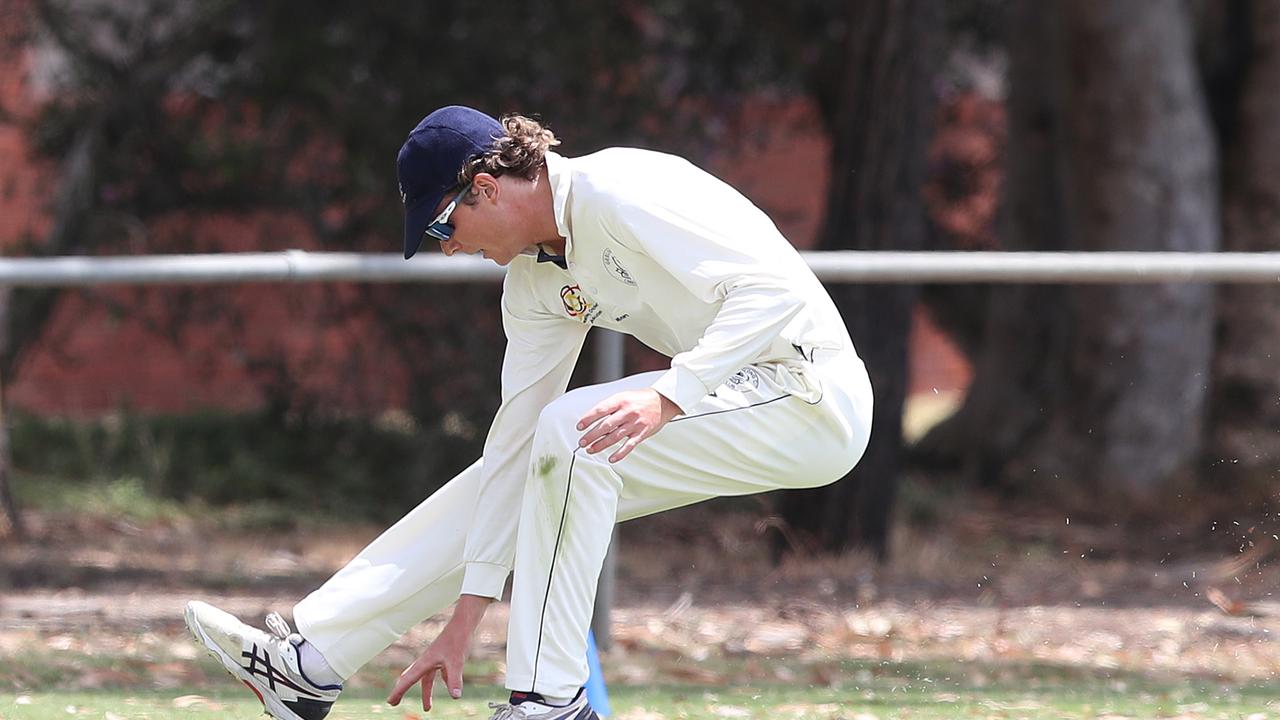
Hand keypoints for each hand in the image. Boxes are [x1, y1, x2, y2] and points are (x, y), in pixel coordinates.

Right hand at [387, 595, 489, 710]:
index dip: (398, 691)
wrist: (464, 625)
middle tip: (393, 703)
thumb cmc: (457, 640)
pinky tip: (449, 687)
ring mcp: (435, 659)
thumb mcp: (456, 662)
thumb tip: (455, 696)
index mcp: (425, 662)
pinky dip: (440, 682)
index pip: (408, 680)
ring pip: (426, 679)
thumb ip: (454, 680)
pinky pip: (439, 674)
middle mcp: (427, 661)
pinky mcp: (444, 658)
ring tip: (427, 708)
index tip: (390, 701)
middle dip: (402, 691)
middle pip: (410, 678)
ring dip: (425, 693)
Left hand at [577, 388, 680, 462]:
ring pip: (614, 437)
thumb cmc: (640, 399)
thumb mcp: (623, 396)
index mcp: (620, 401)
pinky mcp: (642, 433)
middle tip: (582, 442)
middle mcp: (627, 412)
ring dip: (601, 445)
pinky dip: (620, 453)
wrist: (663, 401)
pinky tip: (611, 458)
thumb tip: (593, 419)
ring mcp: (635, 424)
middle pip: (605, 426)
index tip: (579, 426)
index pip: (600, 410)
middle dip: (591, 435)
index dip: (588, 419)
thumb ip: (610, 407)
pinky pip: (629, 446)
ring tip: (590, 450)